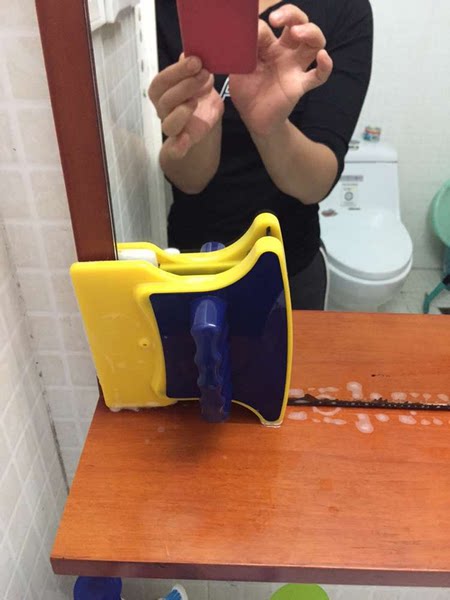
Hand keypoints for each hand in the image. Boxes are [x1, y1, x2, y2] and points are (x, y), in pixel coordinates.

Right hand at [148, 55, 223, 158]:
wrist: (207, 122)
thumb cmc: (200, 96)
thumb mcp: (201, 79)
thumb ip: (195, 68)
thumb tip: (191, 52)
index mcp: (164, 92)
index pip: (162, 81)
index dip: (177, 71)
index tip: (196, 60)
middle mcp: (164, 110)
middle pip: (165, 100)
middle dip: (184, 86)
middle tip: (203, 74)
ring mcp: (173, 128)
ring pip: (168, 124)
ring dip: (181, 112)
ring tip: (195, 102)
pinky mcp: (183, 145)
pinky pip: (174, 150)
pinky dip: (177, 147)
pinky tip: (184, 142)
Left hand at [229, 5, 332, 136]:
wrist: (253, 119)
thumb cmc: (247, 92)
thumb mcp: (239, 69)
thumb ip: (242, 52)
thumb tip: (244, 33)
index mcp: (268, 46)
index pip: (270, 27)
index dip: (261, 26)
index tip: (250, 33)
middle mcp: (285, 53)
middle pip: (299, 23)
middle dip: (292, 15)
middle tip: (277, 19)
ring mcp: (294, 68)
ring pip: (314, 43)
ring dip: (310, 32)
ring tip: (297, 32)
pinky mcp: (300, 86)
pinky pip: (318, 76)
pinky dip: (325, 66)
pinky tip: (323, 57)